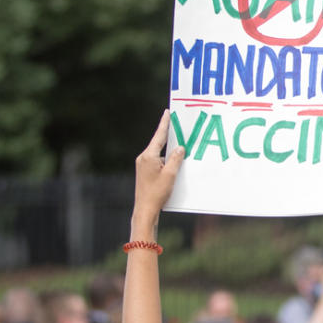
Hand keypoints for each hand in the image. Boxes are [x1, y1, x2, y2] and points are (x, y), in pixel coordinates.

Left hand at [133, 110, 183, 225]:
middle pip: (158, 143)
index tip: (167, 113)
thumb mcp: (170, 174)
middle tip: (176, 125)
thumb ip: (176, 159)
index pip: (159, 136)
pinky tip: (174, 163)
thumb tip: (180, 148)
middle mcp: (143, 158)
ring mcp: (143, 165)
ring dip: (168, 151)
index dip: (164, 124)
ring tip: (179, 147)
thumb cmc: (157, 193)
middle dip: (168, 136)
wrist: (145, 209)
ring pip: (158, 152)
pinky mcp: (144, 171)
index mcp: (148, 156)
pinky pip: (157, 160)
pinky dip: (165, 159)